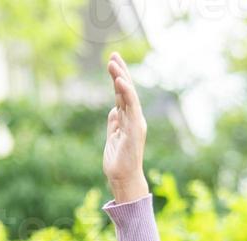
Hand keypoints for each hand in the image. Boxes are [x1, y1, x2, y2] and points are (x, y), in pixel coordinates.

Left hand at [103, 52, 149, 202]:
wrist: (122, 179)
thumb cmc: (118, 162)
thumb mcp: (112, 138)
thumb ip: (114, 124)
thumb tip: (114, 110)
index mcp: (128, 119)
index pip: (122, 95)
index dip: (117, 78)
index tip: (111, 62)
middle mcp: (134, 118)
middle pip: (126, 90)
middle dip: (120, 71)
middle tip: (112, 55)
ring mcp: (136, 122)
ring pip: (129, 95)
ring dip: (121, 77)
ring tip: (113, 62)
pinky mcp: (135, 128)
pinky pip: (131, 107)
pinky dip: (126, 93)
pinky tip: (120, 80)